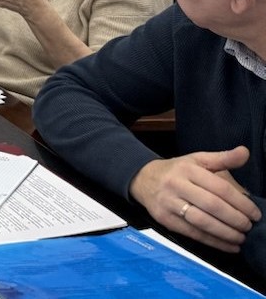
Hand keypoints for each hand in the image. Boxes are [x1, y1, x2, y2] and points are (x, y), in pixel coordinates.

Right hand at [129, 147, 260, 252]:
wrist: (142, 179)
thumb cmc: (176, 171)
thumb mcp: (197, 160)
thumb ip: (223, 158)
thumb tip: (244, 152)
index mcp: (188, 170)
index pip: (220, 188)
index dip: (241, 203)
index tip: (255, 214)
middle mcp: (177, 185)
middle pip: (211, 205)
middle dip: (235, 219)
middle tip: (249, 227)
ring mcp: (169, 204)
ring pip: (202, 221)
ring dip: (225, 233)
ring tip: (241, 238)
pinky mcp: (164, 220)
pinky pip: (192, 233)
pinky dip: (213, 242)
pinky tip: (228, 246)